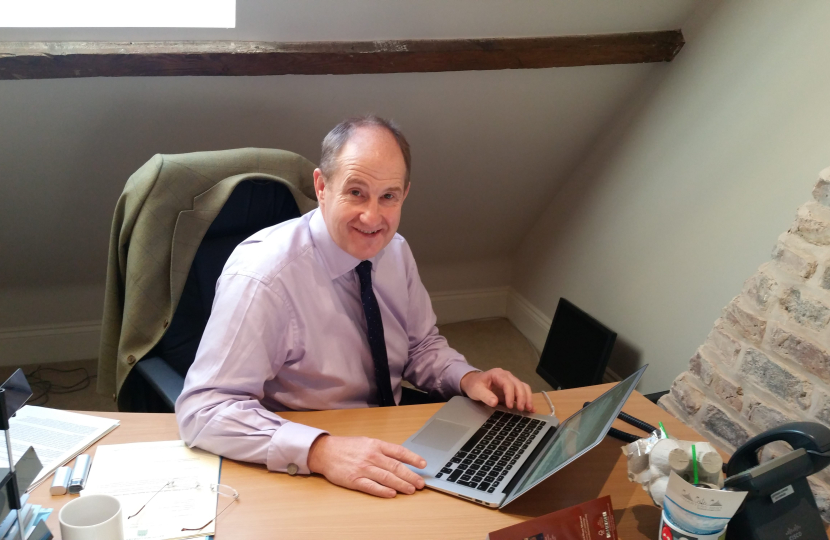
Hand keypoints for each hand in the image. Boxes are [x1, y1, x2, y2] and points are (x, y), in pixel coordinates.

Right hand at [307, 435, 426, 497]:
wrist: (325, 452)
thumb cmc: (347, 447)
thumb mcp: (366, 442)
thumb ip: (382, 450)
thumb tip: (400, 459)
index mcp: (375, 445)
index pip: (399, 452)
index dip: (413, 458)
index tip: (423, 465)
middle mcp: (371, 456)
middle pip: (396, 467)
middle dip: (411, 476)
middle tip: (420, 483)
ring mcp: (363, 468)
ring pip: (387, 477)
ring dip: (401, 485)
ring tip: (411, 490)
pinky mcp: (354, 480)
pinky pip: (371, 486)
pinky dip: (383, 491)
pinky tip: (392, 494)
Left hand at [460, 368, 535, 412]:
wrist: (473, 382)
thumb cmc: (474, 385)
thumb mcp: (476, 390)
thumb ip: (485, 396)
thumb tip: (495, 402)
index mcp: (497, 374)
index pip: (508, 383)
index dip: (510, 395)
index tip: (510, 406)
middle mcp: (506, 375)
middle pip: (518, 384)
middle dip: (521, 397)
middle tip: (520, 409)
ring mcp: (511, 381)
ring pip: (523, 387)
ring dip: (527, 398)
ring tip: (529, 409)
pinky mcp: (513, 387)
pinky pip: (523, 391)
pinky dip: (528, 398)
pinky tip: (531, 408)